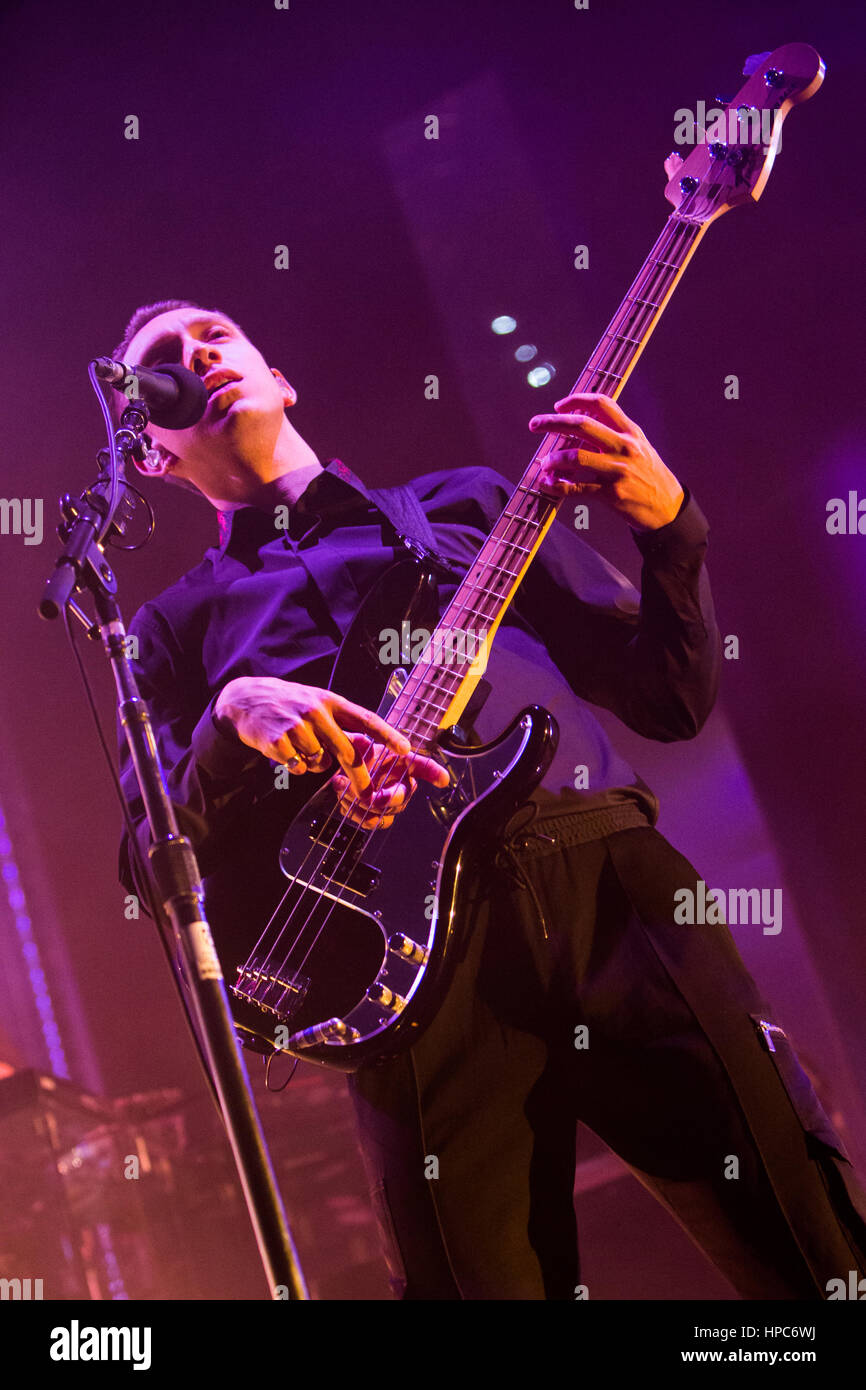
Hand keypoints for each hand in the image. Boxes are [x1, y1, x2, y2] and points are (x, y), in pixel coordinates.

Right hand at [214, 677, 447, 827]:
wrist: (246, 700)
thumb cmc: (289, 705)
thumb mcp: (317, 703)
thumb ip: (339, 724)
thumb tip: (364, 749)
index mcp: (330, 702)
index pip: (365, 718)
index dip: (387, 734)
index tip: (406, 749)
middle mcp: (316, 712)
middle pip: (346, 752)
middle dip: (358, 776)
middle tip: (366, 794)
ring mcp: (296, 726)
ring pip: (319, 762)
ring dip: (314, 763)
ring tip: (300, 747)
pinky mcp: (277, 741)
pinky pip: (297, 767)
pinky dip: (294, 765)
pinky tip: (284, 750)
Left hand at [529, 392, 683, 531]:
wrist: (667, 507)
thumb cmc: (648, 475)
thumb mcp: (639, 446)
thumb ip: (615, 433)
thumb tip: (580, 422)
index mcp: (630, 431)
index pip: (602, 404)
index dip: (576, 400)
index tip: (558, 406)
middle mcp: (624, 447)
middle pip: (581, 425)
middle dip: (552, 422)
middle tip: (535, 424)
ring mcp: (618, 470)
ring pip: (574, 457)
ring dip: (552, 459)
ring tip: (544, 464)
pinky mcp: (611, 494)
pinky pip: (575, 488)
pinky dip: (556, 486)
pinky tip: (547, 485)